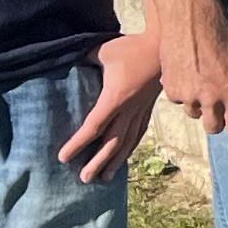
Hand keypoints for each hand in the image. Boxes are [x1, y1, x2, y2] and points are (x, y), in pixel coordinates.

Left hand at [59, 30, 164, 181]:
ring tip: (104, 178)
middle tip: (84, 179)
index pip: (93, 126)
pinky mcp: (148, 109)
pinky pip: (138, 134)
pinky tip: (124, 157)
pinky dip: (129, 149)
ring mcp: (140, 111)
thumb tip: (71, 61)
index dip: (78, 144)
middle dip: (97, 163)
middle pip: (111, 143)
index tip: (63, 157)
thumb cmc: (133, 48)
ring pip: (127, 142)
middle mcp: (128, 110)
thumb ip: (86, 59)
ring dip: (115, 162)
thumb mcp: (104, 51)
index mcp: (115, 98)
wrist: (164, 48)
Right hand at [157, 0, 227, 140]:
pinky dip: (181, 90)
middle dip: (216, 121)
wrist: (190, 19)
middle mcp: (212, 98)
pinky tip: (185, 72)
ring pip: (194, 114)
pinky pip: (178, 100)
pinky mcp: (172, 90)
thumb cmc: (221, 36)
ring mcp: (190, 96)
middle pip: (213, 128)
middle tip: (217, 108)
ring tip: (199, 81)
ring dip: (197, 103)